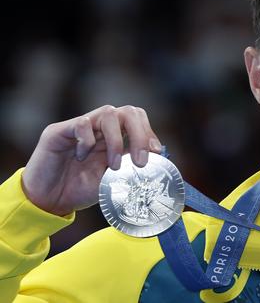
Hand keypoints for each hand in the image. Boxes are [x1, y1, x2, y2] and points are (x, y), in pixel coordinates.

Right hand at [21, 105, 161, 215]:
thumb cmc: (79, 190)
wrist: (48, 202)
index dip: (149, 133)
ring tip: (113, 165)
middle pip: (128, 111)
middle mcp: (99, 128)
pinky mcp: (59, 131)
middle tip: (140, 161)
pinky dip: (88, 140)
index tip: (156, 154)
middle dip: (140, 134)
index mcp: (114, 137)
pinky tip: (82, 157)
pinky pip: (82, 123)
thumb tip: (156, 160)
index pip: (137, 120)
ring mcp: (80, 126)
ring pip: (108, 113)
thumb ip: (130, 167)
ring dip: (117, 140)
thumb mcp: (112, 180)